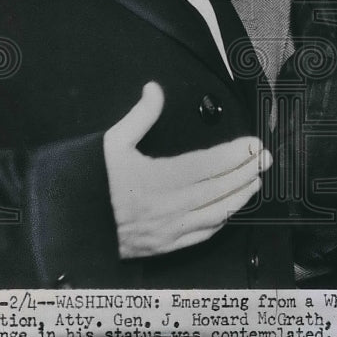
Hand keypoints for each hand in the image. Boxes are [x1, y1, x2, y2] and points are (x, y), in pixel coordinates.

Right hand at [104, 82, 269, 258]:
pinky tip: (232, 208)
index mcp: (156, 180)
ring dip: (241, 196)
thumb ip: (140, 116)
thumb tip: (155, 89)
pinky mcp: (166, 247)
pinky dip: (223, 220)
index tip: (253, 143)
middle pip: (220, 188)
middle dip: (247, 171)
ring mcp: (168, 230)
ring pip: (217, 213)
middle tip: (265, 158)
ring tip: (256, 180)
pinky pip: (204, 234)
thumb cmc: (89, 184)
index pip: (209, 164)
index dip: (236, 153)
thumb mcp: (111, 143)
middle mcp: (167, 207)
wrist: (70, 228)